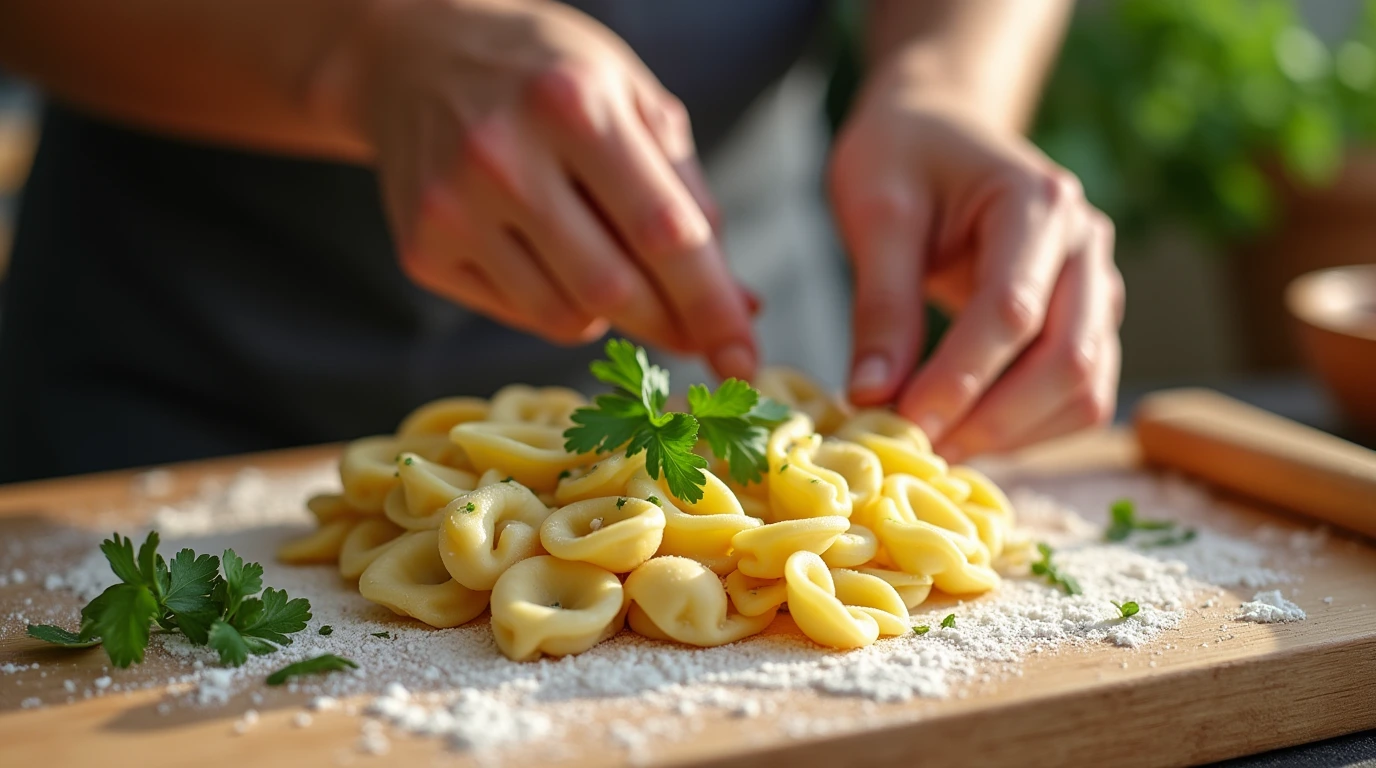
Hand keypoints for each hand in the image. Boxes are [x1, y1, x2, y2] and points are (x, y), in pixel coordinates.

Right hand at [337, 0, 755, 378]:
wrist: (412, 54)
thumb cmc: (546, 75)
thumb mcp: (630, 96)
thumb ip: (688, 195)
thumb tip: (740, 303)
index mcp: (573, 104)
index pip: (662, 231)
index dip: (711, 304)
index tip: (746, 359)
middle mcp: (504, 157)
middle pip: (613, 289)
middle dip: (669, 324)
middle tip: (697, 334)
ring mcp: (454, 208)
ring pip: (565, 317)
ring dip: (610, 313)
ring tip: (605, 258)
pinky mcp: (422, 249)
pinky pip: (519, 315)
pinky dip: (557, 304)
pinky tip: (549, 254)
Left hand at [828, 74, 1123, 461]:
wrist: (939, 127)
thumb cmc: (902, 157)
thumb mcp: (876, 213)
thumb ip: (880, 305)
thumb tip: (871, 398)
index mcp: (1038, 203)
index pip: (1012, 311)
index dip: (959, 379)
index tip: (901, 422)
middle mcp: (1085, 246)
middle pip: (1068, 361)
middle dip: (992, 420)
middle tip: (917, 450)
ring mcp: (1097, 287)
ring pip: (1084, 390)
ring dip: (1014, 436)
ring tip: (935, 449)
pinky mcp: (1087, 322)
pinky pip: (1078, 396)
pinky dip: (1027, 431)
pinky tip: (966, 436)